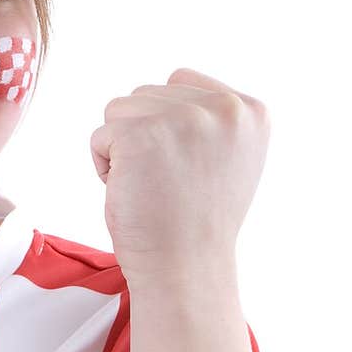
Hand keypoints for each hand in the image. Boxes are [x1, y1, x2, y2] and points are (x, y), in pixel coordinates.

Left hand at [89, 67, 270, 284]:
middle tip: (167, 184)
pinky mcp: (141, 134)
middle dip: (144, 137)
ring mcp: (183, 118)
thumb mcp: (227, 158)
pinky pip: (100, 136)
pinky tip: (132, 192)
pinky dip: (104, 167)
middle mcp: (224, 108)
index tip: (184, 170)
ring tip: (150, 186)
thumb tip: (169, 86)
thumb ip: (211, 120)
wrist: (186, 269)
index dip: (167, 126)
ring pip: (120, 110)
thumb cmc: (195, 223)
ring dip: (122, 149)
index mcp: (251, 111)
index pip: (180, 82)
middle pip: (147, 93)